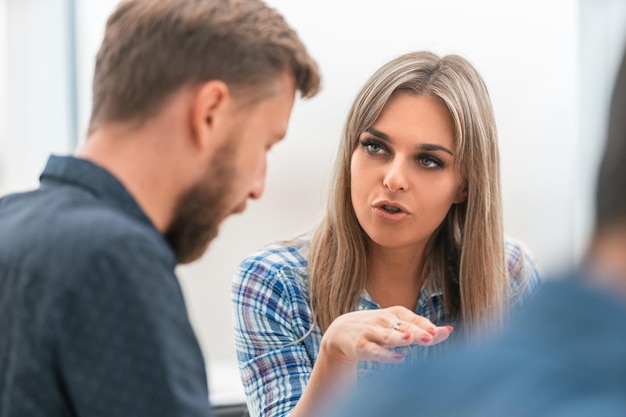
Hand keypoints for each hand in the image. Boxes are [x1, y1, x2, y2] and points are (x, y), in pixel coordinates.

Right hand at [320, 306, 452, 364]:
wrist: (341, 332)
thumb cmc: (378, 329)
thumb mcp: (399, 326)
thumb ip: (423, 330)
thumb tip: (450, 330)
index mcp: (395, 313)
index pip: (414, 319)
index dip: (427, 326)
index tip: (441, 332)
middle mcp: (384, 320)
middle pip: (403, 327)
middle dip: (417, 332)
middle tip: (431, 337)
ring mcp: (371, 332)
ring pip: (387, 336)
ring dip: (397, 337)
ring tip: (409, 339)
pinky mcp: (360, 345)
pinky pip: (373, 351)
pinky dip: (385, 355)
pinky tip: (398, 358)